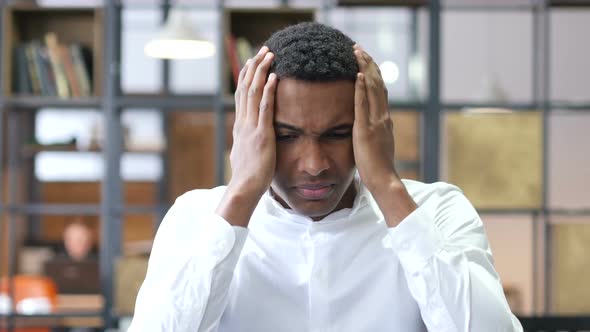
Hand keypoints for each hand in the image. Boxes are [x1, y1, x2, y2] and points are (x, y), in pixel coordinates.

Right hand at [216, 46, 277, 226]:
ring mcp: (251, 127)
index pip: (241, 94)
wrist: (245, 187)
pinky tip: (274, 77)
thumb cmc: (248, 175)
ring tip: (270, 55)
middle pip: (245, 87)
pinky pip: (265, 108)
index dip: (246, 75)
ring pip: (253, 92)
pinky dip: (268, 91)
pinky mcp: (262, 135)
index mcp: (240, 126)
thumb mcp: (246, 153)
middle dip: (254, 66)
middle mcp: (243, 122)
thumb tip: (248, 138)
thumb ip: (247, 141)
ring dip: (261, 71)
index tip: (253, 61)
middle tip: (263, 49)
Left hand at [352, 45, 398, 192]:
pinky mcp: (366, 130)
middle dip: (368, 64)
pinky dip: (362, 88)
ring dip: (364, 68)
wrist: (384, 180)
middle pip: (377, 83)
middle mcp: (383, 116)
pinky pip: (363, 105)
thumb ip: (375, 130)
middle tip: (358, 48)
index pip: (380, 90)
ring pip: (372, 89)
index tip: (364, 59)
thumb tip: (368, 123)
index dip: (373, 72)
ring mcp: (376, 122)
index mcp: (385, 119)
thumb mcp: (378, 143)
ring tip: (356, 52)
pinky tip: (358, 74)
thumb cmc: (378, 166)